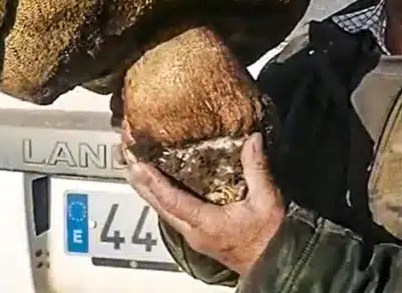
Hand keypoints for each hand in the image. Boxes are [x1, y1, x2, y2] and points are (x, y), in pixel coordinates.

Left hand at [125, 133, 285, 275]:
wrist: (275, 263)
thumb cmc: (270, 235)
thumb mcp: (267, 200)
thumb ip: (257, 169)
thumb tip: (252, 138)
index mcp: (206, 223)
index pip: (172, 200)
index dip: (153, 182)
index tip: (138, 164)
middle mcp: (194, 231)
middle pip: (160, 206)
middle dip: (142, 183)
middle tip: (127, 160)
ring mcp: (194, 235)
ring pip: (164, 211)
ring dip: (148, 190)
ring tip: (135, 170)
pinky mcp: (198, 235)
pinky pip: (172, 213)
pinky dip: (161, 197)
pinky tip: (158, 186)